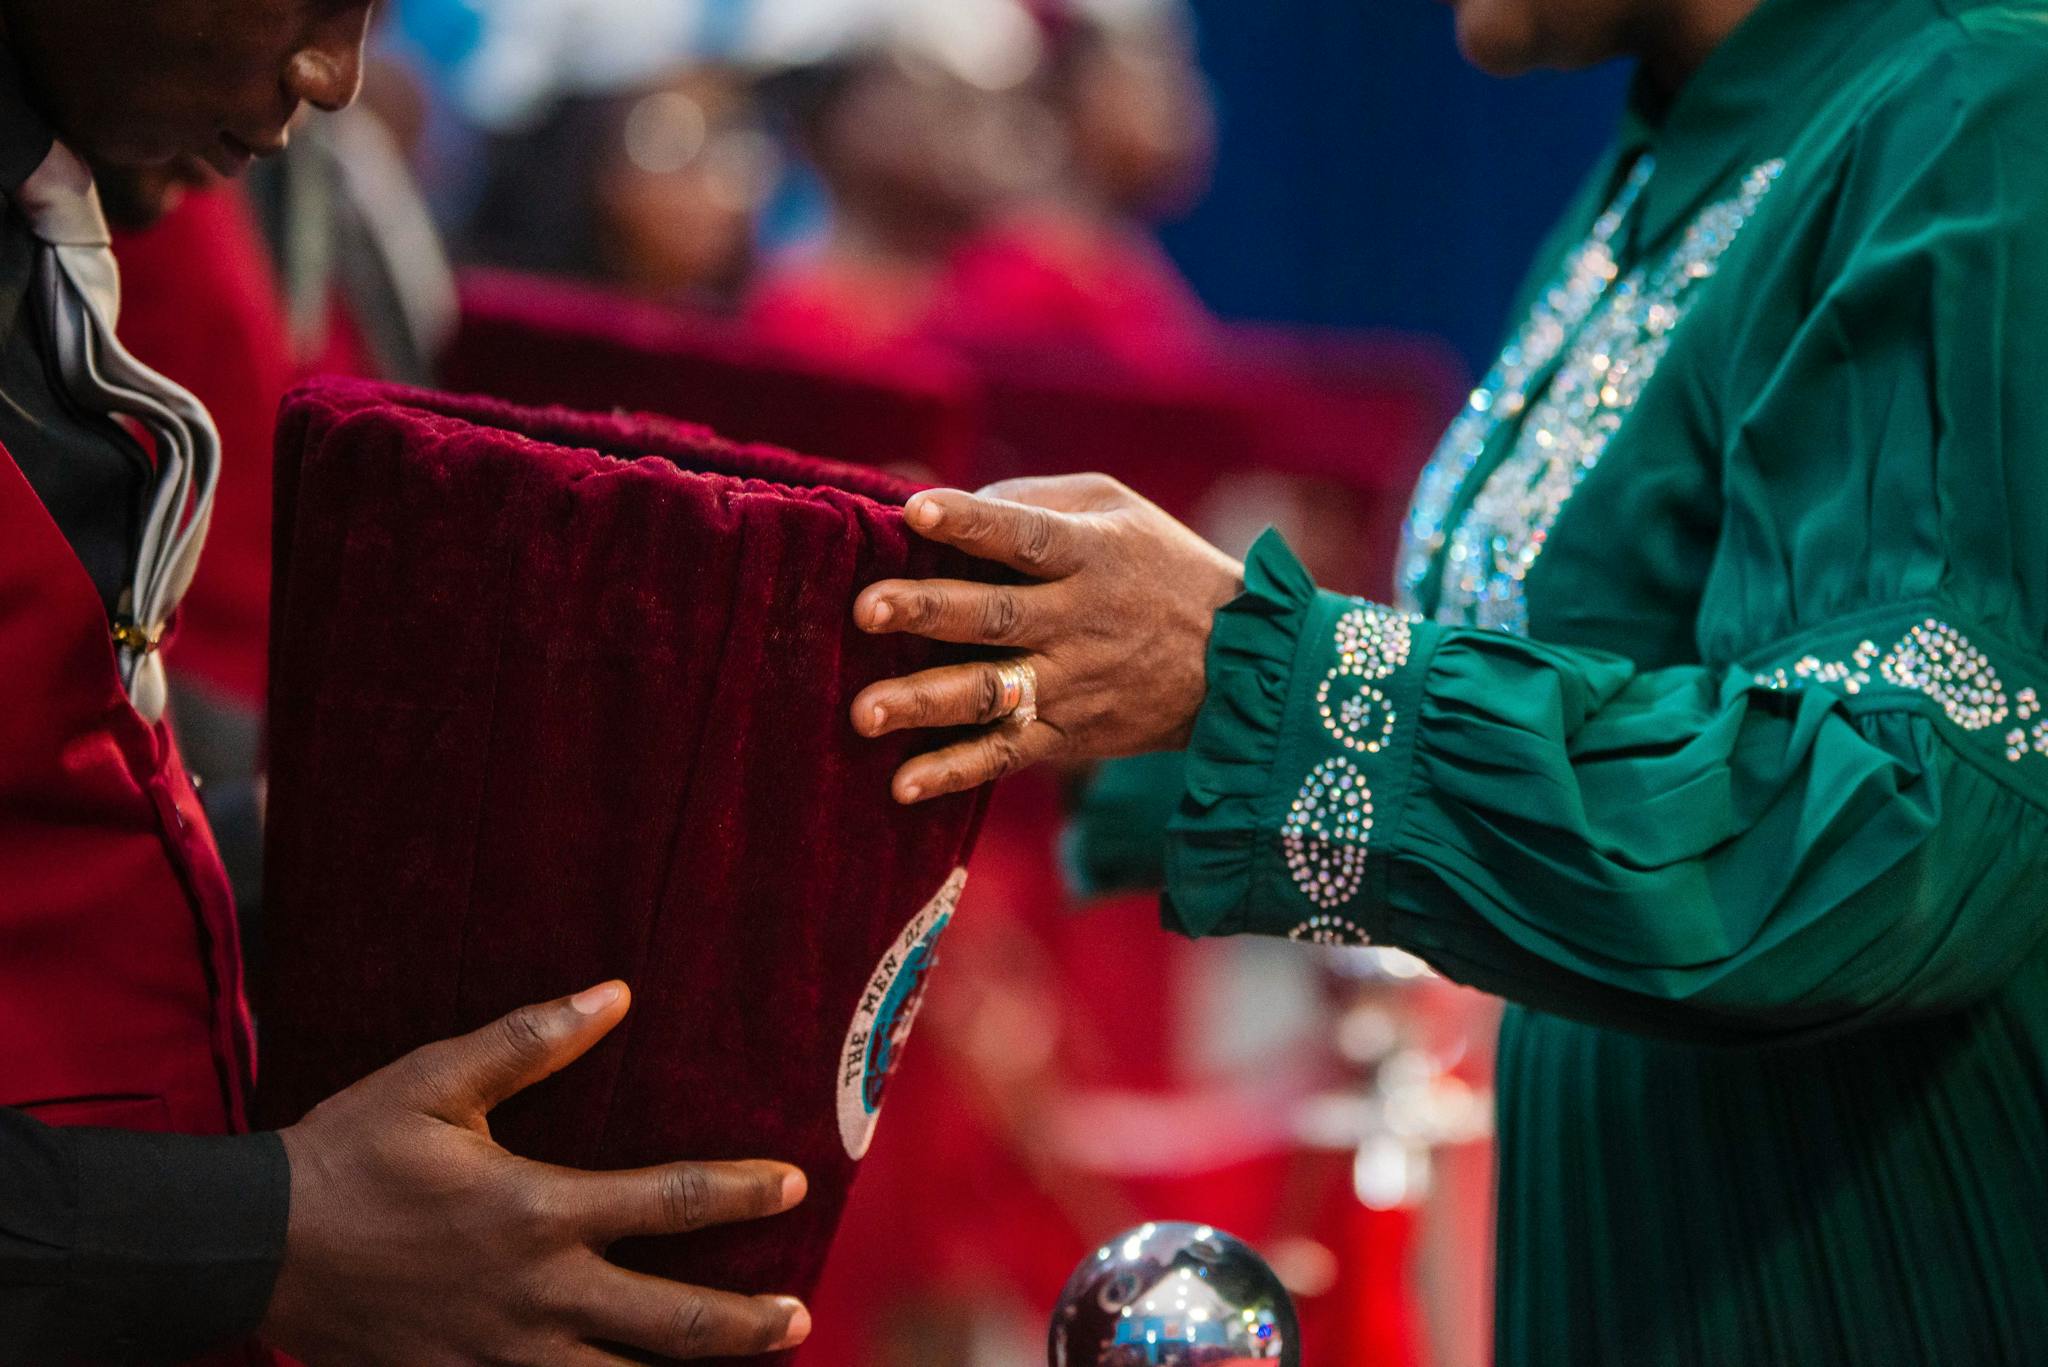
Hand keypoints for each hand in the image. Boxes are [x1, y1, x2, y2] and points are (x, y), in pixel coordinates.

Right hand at [261, 983, 810, 1365]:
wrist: (253, 1247)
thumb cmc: (350, 1154)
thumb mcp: (435, 1081)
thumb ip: (530, 1040)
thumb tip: (614, 994)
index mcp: (539, 1211)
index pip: (672, 1203)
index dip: (743, 1193)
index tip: (795, 1185)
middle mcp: (536, 1293)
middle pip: (672, 1324)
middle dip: (744, 1323)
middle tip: (797, 1316)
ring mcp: (501, 1352)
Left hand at [851, 475, 1243, 802]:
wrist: (1237, 662)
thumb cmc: (1157, 565)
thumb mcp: (1114, 509)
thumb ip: (1032, 500)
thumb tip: (947, 504)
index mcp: (1087, 554)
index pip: (1024, 536)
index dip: (972, 522)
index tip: (917, 510)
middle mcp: (1077, 620)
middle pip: (996, 615)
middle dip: (929, 611)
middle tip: (866, 610)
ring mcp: (1072, 683)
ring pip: (993, 693)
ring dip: (926, 703)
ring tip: (864, 712)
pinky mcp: (1068, 734)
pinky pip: (1007, 755)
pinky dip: (956, 773)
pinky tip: (903, 785)